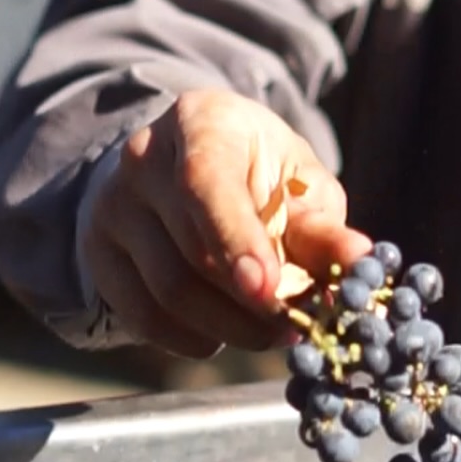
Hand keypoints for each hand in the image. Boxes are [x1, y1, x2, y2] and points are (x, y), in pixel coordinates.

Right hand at [79, 88, 370, 357]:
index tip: (269, 292)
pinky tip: (222, 332)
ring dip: (229, 327)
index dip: (237, 242)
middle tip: (295, 325)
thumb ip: (322, 226)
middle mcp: (143, 160)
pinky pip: (145, 318)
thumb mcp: (297, 184)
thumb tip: (361, 264)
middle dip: (251, 303)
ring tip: (268, 331)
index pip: (206, 183)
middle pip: (191, 252)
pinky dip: (193, 338)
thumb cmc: (255, 174)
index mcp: (199, 123)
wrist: (180, 169)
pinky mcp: (99, 255)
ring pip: (169, 292)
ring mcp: (112, 208)